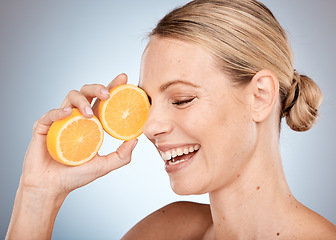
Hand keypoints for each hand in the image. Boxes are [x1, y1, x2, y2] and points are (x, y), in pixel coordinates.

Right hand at [21, 73, 136, 197]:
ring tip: (88, 114)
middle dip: (97, 87)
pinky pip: (50, 114)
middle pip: (87, 92)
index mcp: (91, 123)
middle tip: (108, 94)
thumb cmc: (76, 176)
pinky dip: (58, 112)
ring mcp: (60, 121)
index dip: (112, 87)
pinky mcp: (44, 127)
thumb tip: (136, 140)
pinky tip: (67, 114)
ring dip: (81, 101)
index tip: (124, 79)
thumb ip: (122, 156)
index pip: (102, 101)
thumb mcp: (104, 166)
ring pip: (70, 97)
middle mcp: (76, 118)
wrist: (51, 188)